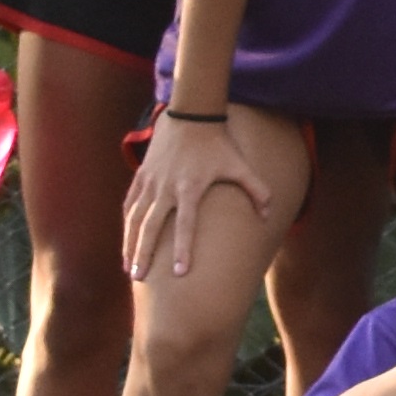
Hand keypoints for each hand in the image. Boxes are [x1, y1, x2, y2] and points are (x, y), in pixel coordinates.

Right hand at [120, 112, 276, 282]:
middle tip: (139, 278)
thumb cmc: (218, 144)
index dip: (183, 249)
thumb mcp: (241, 165)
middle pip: (151, 227)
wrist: (191, 116)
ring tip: (129, 268)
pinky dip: (127, 222)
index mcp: (190, 188)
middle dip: (144, 254)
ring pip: (135, 218)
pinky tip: (126, 239)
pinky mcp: (141, 175)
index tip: (180, 272)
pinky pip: (130, 203)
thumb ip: (258, 190)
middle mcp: (166, 188)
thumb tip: (269, 215)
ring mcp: (150, 182)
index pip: (186, 226)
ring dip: (130, 243)